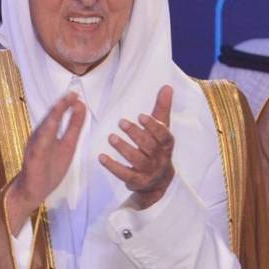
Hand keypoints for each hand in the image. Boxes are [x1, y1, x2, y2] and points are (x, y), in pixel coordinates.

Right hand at [5, 92, 86, 233]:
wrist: (33, 191)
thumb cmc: (49, 170)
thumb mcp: (67, 146)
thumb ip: (73, 127)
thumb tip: (81, 108)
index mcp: (49, 134)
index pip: (59, 117)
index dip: (67, 106)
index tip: (77, 96)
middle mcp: (41, 136)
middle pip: (51, 118)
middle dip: (61, 106)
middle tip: (72, 94)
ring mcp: (35, 146)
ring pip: (44, 127)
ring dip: (53, 115)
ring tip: (62, 103)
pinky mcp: (33, 157)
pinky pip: (39, 143)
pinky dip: (45, 133)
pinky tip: (51, 124)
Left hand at [99, 85, 174, 209]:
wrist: (158, 182)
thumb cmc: (157, 149)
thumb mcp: (161, 129)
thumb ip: (161, 109)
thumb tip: (167, 86)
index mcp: (167, 145)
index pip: (164, 135)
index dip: (153, 126)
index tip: (140, 116)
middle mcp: (161, 159)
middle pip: (150, 146)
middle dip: (136, 134)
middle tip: (121, 122)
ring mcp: (150, 172)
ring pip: (138, 160)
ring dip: (124, 148)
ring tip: (111, 137)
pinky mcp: (137, 182)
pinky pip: (125, 174)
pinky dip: (113, 166)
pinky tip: (101, 157)